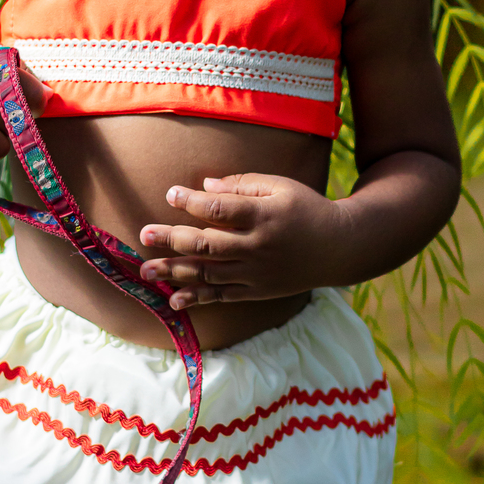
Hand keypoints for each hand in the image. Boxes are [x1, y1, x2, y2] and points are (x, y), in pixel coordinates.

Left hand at [136, 173, 342, 308]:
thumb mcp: (281, 186)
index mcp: (264, 215)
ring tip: (145, 270)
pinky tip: (173, 299)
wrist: (339, 248)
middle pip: (207, 244)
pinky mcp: (257, 291)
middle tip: (144, 233)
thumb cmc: (307, 209)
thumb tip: (205, 186)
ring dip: (174, 272)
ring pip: (208, 273)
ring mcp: (256, 273)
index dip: (191, 201)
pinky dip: (197, 298)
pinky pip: (222, 296)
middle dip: (172, 239)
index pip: (219, 209)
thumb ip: (243, 184)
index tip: (170, 193)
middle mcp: (257, 247)